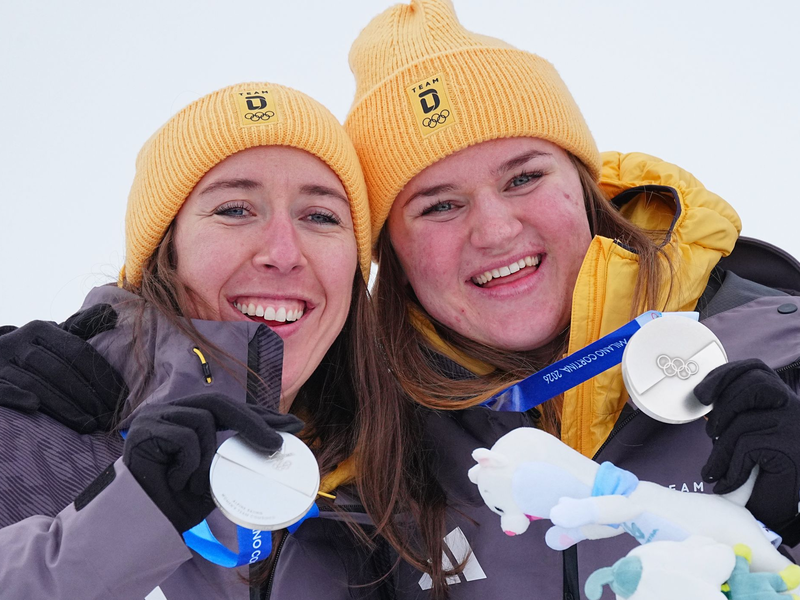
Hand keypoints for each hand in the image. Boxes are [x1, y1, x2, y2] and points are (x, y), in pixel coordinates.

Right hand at [0, 304, 126, 432]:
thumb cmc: (29, 352)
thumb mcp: (52, 337)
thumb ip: (81, 327)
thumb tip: (112, 313)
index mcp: (40, 329)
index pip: (79, 351)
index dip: (102, 375)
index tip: (120, 398)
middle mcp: (18, 342)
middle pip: (60, 371)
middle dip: (88, 397)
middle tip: (108, 418)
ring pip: (36, 384)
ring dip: (64, 407)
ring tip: (89, 426)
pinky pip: (1, 389)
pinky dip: (16, 396)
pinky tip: (34, 407)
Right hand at [123, 393, 303, 532]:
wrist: (140, 526)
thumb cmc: (175, 504)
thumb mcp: (214, 479)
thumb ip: (232, 459)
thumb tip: (272, 448)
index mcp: (186, 417)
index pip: (229, 409)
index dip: (260, 414)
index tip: (292, 424)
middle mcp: (170, 411)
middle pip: (220, 403)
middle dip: (253, 422)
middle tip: (277, 446)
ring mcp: (154, 417)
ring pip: (203, 422)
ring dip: (206, 458)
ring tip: (194, 484)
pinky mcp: (144, 430)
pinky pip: (185, 439)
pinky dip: (188, 464)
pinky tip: (176, 482)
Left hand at [694, 359, 799, 533]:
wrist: (781, 508)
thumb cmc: (759, 469)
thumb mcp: (746, 432)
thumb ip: (733, 411)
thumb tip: (703, 397)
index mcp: (780, 397)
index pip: (755, 369)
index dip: (724, 374)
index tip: (702, 394)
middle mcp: (793, 407)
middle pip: (751, 386)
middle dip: (722, 408)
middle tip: (710, 434)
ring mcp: (794, 426)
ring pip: (744, 422)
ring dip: (721, 449)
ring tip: (713, 469)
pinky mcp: (790, 449)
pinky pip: (748, 448)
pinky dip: (730, 468)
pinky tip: (725, 483)